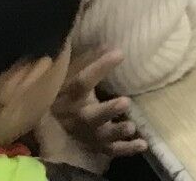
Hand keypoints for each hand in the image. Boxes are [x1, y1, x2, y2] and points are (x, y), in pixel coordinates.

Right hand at [47, 45, 145, 160]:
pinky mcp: (97, 146)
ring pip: (102, 135)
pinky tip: (143, 144)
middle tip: (125, 102)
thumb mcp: (71, 75)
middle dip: (108, 110)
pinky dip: (127, 149)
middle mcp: (79, 117)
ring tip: (131, 127)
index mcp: (71, 96)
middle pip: (92, 115)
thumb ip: (88, 60)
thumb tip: (109, 44)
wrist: (52, 124)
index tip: (119, 53)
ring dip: (117, 131)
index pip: (82, 82)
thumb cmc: (66, 93)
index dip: (99, 68)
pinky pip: (112, 150)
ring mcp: (88, 134)